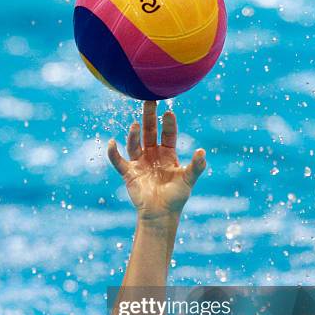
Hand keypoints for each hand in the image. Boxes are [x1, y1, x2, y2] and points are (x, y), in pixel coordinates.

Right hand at [108, 101, 205, 220]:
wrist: (161, 215)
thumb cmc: (176, 198)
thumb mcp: (188, 180)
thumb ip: (196, 166)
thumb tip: (201, 151)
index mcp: (167, 154)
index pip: (168, 134)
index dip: (168, 124)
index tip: (169, 112)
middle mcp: (153, 155)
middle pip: (150, 131)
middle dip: (149, 117)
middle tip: (149, 100)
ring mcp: (140, 163)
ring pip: (135, 143)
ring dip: (134, 134)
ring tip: (135, 124)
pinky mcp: (129, 173)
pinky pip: (118, 161)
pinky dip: (113, 152)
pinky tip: (112, 142)